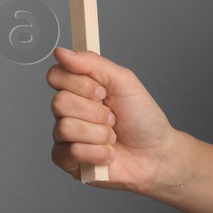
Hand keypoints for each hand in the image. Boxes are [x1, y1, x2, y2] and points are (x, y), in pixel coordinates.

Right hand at [46, 47, 183, 195]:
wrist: (156, 153)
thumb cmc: (143, 117)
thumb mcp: (123, 82)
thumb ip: (92, 63)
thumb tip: (61, 51)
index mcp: (80, 89)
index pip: (56, 76)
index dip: (78, 84)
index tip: (102, 91)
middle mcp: (69, 111)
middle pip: (59, 102)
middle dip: (95, 111)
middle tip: (113, 117)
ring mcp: (65, 137)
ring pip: (65, 128)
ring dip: (99, 133)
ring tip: (112, 137)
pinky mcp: (67, 161)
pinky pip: (70, 152)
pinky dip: (97, 152)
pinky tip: (109, 154)